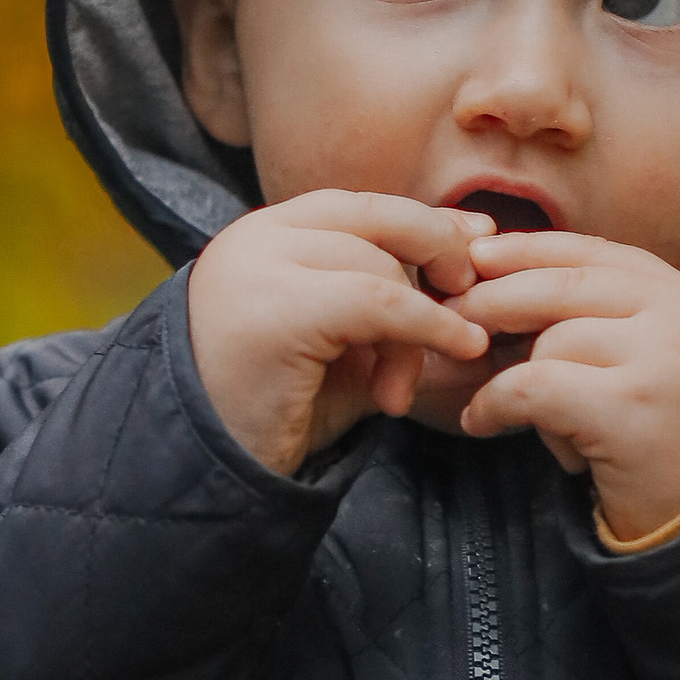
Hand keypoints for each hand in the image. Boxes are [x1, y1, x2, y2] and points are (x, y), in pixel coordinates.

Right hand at [185, 192, 496, 476]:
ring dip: (419, 326)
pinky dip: (427, 326)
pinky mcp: (278, 309)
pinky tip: (456, 349)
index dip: (425, 221)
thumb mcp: (341, 345)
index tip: (477, 239)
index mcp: (265, 236)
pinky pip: (379, 301)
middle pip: (377, 220)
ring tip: (400, 390)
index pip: (360, 206)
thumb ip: (392, 299)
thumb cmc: (270, 412)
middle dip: (437, 255)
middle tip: (468, 307)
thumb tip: (471, 247)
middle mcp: (256, 238)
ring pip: (380, 265)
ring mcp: (260, 267)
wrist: (201, 472)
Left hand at [455, 232, 679, 541]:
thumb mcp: (650, 363)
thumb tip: (496, 276)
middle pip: (565, 284)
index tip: (477, 255)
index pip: (596, 252)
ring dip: (518, 380)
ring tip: (529, 422)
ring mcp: (660, 360)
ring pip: (550, 340)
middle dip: (495, 299)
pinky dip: (496, 403)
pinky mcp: (628, 409)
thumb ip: (600, 319)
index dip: (529, 249)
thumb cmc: (670, 447)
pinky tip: (482, 423)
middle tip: (451, 322)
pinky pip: (533, 386)